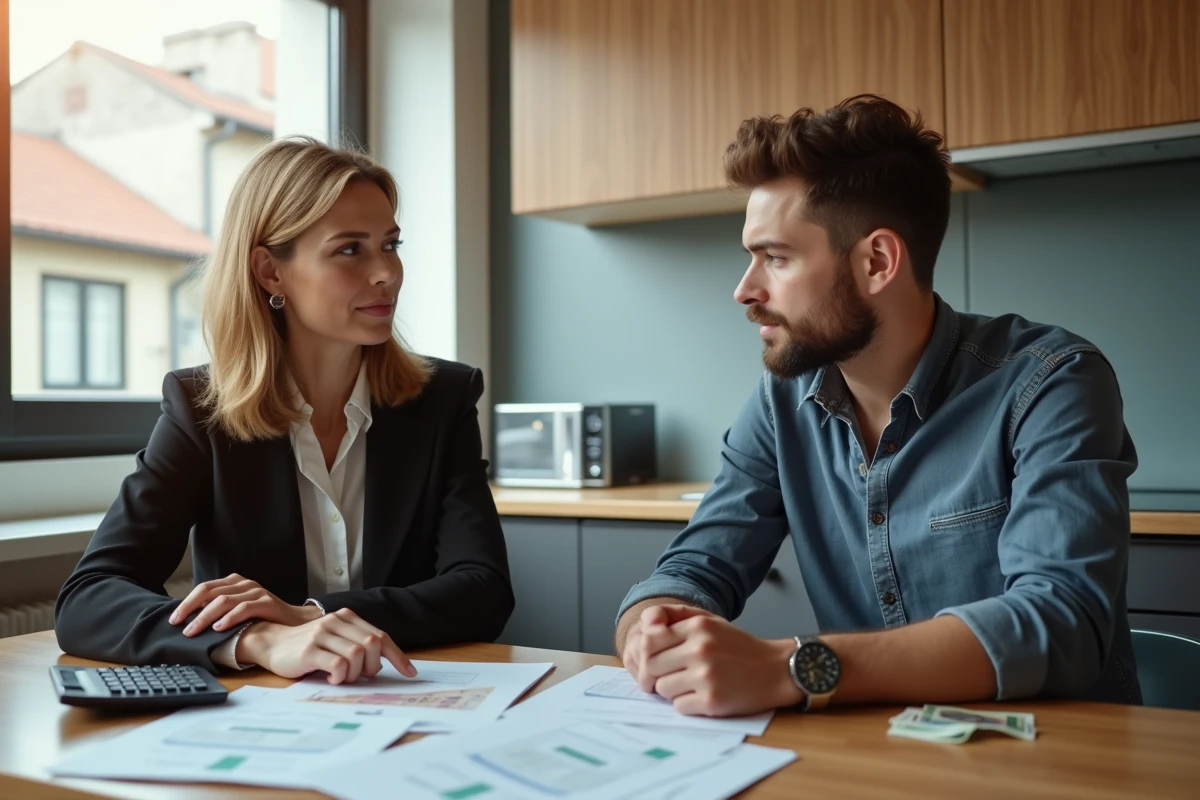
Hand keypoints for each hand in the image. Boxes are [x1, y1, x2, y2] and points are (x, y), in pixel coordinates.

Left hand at [170, 573, 321, 636]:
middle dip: (190, 609)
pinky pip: (244, 608)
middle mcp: (244, 584)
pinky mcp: (267, 602)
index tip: (173, 620)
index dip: (186, 603)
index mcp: (234, 583)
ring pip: (224, 601)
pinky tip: (219, 628)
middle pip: (210, 592)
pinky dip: (229, 618)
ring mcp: (256, 591)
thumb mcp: (239, 611)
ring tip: (194, 631)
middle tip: (179, 626)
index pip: (204, 588)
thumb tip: (190, 621)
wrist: (296, 622)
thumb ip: (220, 610)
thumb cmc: (264, 619)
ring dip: (205, 617)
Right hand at [237, 608, 417, 683]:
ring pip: (357, 655)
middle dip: (373, 666)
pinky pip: (338, 664)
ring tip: (342, 677)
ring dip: (354, 673)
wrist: (272, 644)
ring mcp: (322, 634)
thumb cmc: (308, 647)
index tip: (410, 672)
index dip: (397, 656)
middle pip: (372, 645)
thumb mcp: (336, 641)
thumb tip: (381, 665)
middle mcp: (336, 621)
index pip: (380, 636)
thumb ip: (357, 646)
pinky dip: (340, 676)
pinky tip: (332, 678)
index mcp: (346, 618)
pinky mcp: (309, 650)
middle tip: (361, 676)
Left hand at [646, 614, 802, 716]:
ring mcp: (706, 677)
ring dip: (673, 690)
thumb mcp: (709, 621)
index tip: (656, 659)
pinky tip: (703, 696)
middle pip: (651, 667)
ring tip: (692, 684)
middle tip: (672, 675)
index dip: (647, 653)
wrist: (776, 670)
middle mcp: (700, 649)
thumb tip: (645, 621)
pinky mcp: (712, 701)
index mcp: (697, 626)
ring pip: (662, 689)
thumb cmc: (737, 646)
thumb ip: (675, 615)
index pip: (648, 639)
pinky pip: (679, 706)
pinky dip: (687, 704)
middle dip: (657, 673)